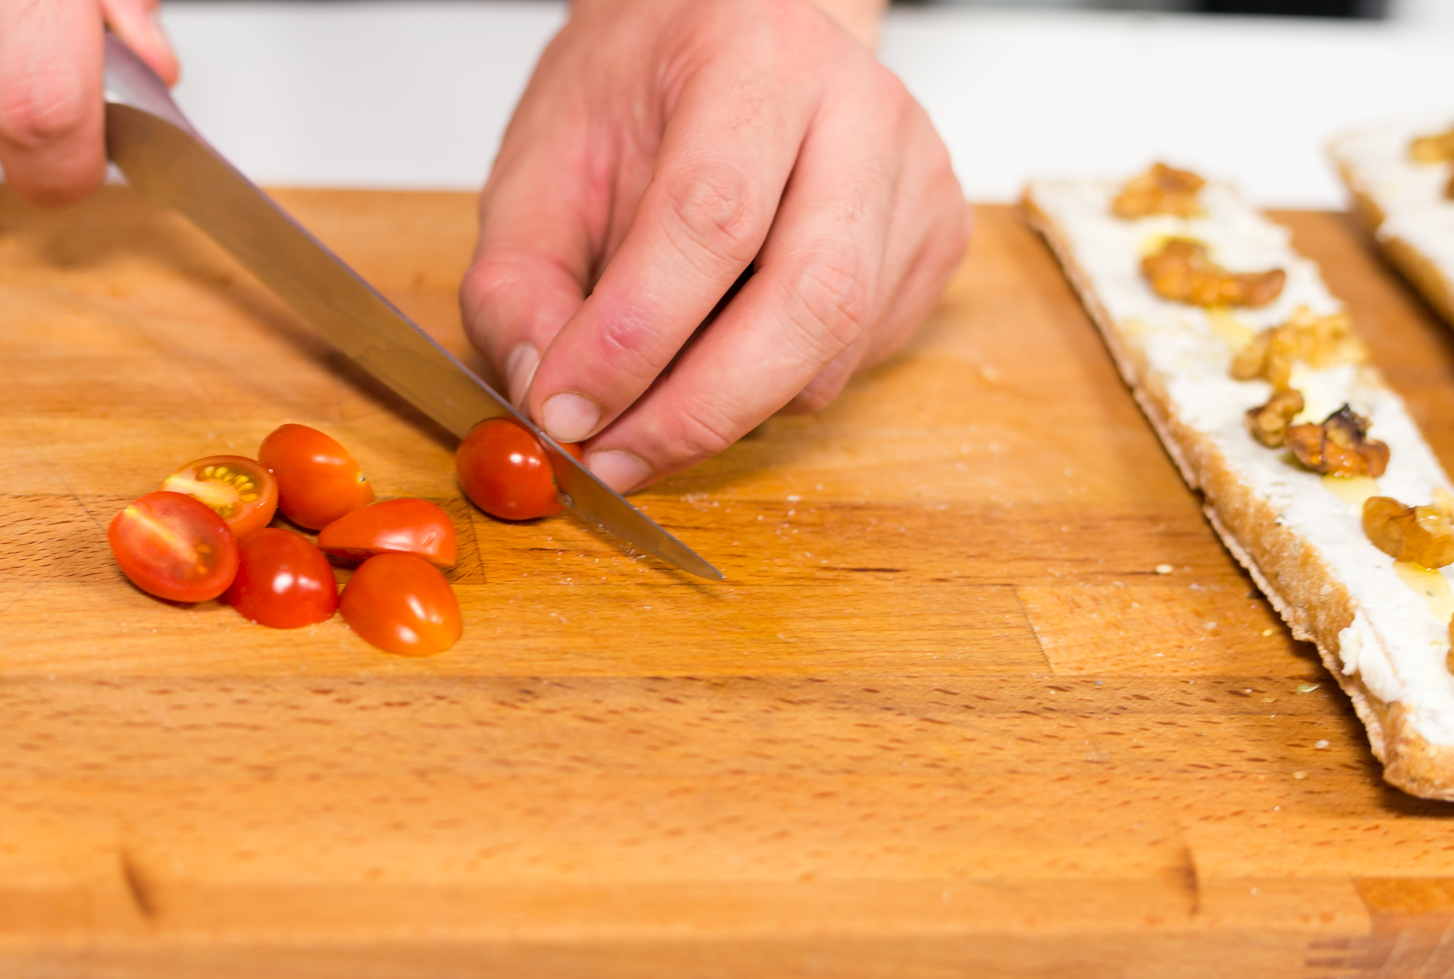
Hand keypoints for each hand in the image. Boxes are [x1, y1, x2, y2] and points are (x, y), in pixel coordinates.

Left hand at [459, 0, 968, 492]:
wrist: (733, 38)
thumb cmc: (643, 90)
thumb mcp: (541, 163)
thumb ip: (519, 284)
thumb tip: (546, 398)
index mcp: (756, 56)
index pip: (710, 217)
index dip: (633, 338)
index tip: (566, 409)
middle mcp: (861, 111)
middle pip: (810, 301)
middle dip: (698, 411)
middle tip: (613, 460)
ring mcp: (914, 180)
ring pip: (830, 354)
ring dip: (725, 410)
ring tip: (645, 400)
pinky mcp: (935, 243)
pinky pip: (849, 365)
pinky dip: (768, 391)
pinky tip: (719, 345)